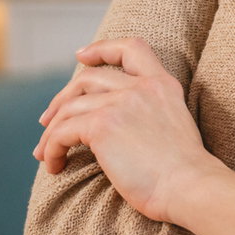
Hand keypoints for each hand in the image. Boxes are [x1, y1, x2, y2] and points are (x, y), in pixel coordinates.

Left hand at [34, 37, 226, 225]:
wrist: (190, 187)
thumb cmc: (185, 174)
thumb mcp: (174, 126)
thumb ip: (150, 113)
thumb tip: (114, 127)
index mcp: (163, 85)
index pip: (131, 48)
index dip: (102, 48)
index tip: (81, 56)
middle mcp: (141, 87)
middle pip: (88, 79)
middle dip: (62, 99)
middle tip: (48, 122)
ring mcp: (121, 103)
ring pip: (70, 108)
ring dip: (51, 131)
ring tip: (44, 154)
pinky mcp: (102, 125)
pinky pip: (62, 132)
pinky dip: (51, 148)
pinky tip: (54, 165)